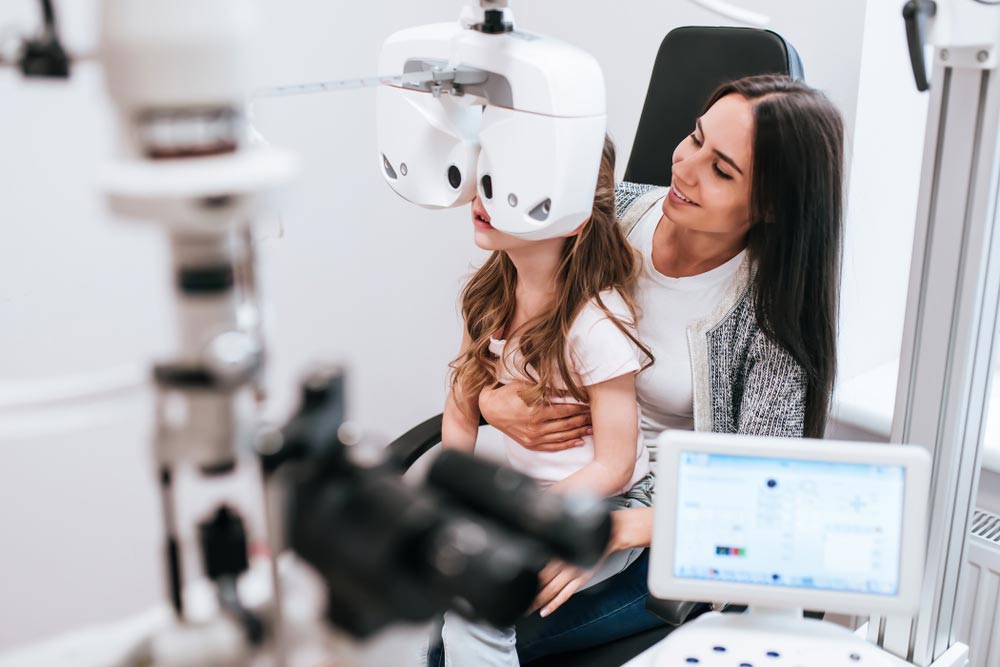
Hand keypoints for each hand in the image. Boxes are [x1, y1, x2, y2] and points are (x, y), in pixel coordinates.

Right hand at [478, 381, 591, 451]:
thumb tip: (568, 387)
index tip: (590, 404)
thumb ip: (547, 388)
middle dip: (583, 419)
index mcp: (536, 410)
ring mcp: (534, 437)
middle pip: (567, 424)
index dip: (580, 407)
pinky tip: (578, 441)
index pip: (566, 410)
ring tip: (592, 429)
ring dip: (579, 432)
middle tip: (595, 416)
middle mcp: (536, 426)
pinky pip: (553, 446)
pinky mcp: (531, 444)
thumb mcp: (526, 386)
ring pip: (563, 436)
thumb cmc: (508, 394)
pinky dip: (567, 444)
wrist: (490, 409)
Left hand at [528, 508, 654, 616]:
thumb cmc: (586, 532)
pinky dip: (554, 604)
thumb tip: (534, 551)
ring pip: (551, 591)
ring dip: (538, 602)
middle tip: (517, 605)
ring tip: (527, 611)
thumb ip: (550, 546)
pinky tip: (545, 611)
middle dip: (528, 595)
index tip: (516, 589)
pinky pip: (565, 594)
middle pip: (541, 582)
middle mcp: (563, 562)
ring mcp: (572, 572)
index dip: (525, 581)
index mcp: (556, 551)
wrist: (608, 533)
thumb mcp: (564, 535)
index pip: (536, 569)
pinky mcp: (581, 578)